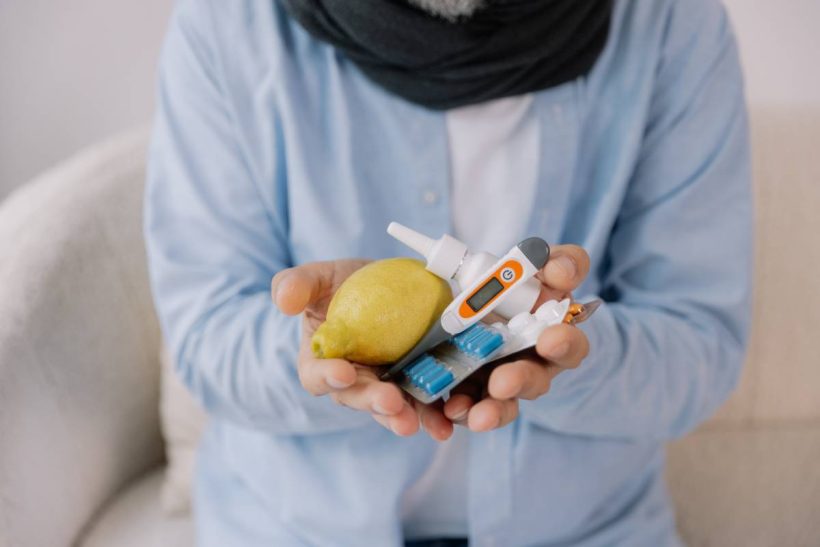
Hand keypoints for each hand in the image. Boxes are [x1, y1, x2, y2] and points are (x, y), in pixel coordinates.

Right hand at [271, 260, 454, 440]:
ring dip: (403, 417)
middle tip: (390, 403)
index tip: (342, 372)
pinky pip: (426, 400)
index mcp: (321, 360)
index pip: (316, 375)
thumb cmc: (342, 284)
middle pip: (358, 397)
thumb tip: (284, 300)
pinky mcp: (417, 381)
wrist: (384, 284)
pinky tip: (446, 425)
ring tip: (414, 424)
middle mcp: (353, 380)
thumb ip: (297, 284)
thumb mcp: (318, 278)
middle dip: (373, 402)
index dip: (327, 376)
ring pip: (393, 407)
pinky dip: (435, 414)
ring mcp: (386, 383)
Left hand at [442, 245, 591, 431]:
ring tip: (477, 416)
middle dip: (520, 381)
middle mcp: (535, 365)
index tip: (550, 338)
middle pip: (534, 381)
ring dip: (493, 410)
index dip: (564, 342)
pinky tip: (449, 411)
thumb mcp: (541, 266)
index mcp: (555, 334)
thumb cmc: (521, 284)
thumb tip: (561, 272)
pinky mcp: (476, 393)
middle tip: (502, 383)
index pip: (571, 343)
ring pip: (506, 403)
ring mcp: (506, 382)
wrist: (482, 303)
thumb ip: (556, 262)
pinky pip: (471, 409)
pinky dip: (461, 411)